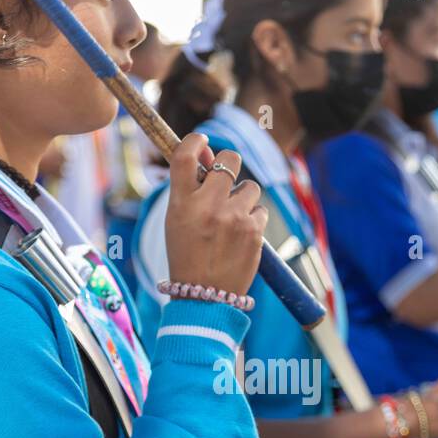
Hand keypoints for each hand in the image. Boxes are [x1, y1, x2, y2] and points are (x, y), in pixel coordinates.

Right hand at [164, 134, 266, 294]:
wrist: (203, 297)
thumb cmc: (186, 254)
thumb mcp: (177, 220)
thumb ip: (191, 187)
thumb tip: (208, 152)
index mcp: (181, 203)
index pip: (185, 155)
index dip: (195, 141)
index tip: (202, 141)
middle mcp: (207, 206)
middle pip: (229, 159)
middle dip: (229, 163)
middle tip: (225, 177)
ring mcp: (233, 218)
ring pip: (250, 187)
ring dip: (243, 198)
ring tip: (231, 219)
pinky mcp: (253, 232)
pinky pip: (260, 211)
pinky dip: (252, 220)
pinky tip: (240, 236)